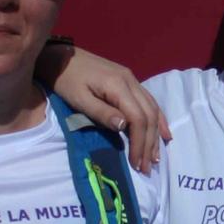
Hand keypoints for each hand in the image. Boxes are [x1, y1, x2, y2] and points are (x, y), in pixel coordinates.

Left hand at [39, 45, 170, 172]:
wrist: (60, 56)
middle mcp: (131, 81)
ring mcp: (132, 80)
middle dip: (149, 143)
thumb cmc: (65, 80)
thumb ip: (102, 113)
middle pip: (149, 116)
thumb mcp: (79, 99)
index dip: (139, 142)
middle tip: (147, 167)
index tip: (136, 163)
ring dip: (155, 134)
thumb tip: (124, 127)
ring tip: (155, 156)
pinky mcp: (129, 81)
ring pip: (152, 109)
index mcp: (118, 86)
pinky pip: (149, 102)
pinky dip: (158, 119)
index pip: (138, 118)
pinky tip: (164, 133)